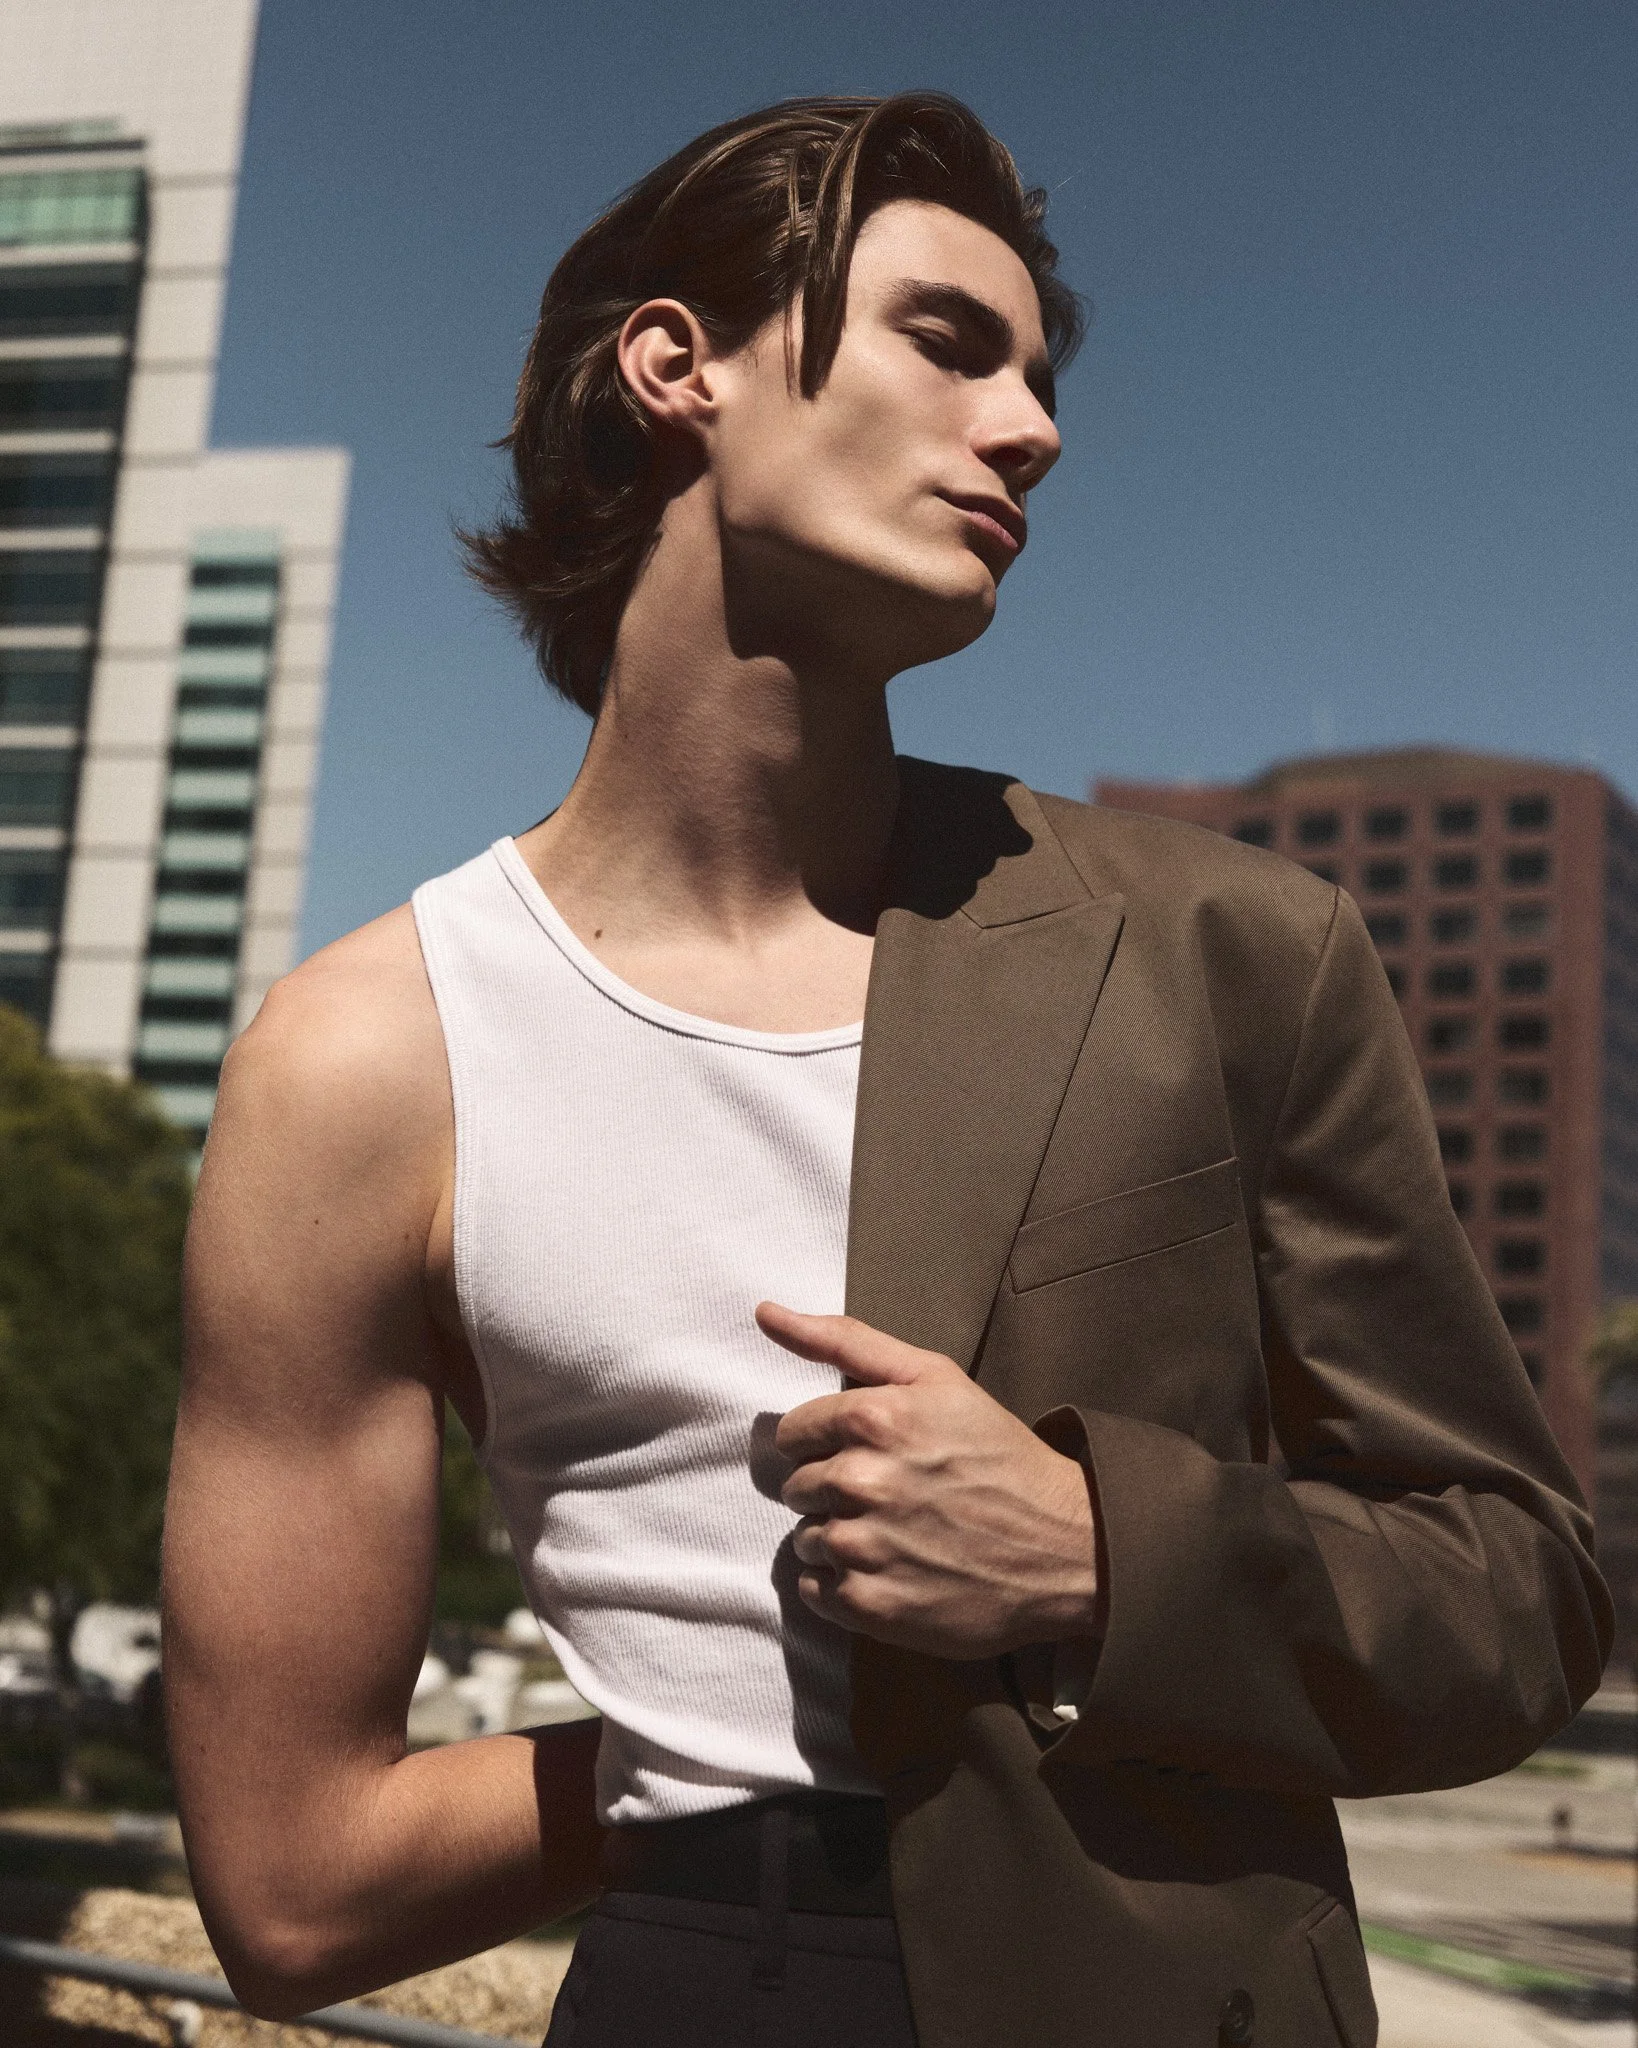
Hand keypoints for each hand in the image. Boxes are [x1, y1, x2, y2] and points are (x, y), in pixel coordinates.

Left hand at [759, 1303, 1099, 1659]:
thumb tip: (763, 1312)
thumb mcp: (933, 1377)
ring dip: (838, 1539)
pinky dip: (843, 1586)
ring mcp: (866, 1548)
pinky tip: (890, 1572)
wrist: (1066, 1546)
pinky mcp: (872, 1607)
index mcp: (873, 1417)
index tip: (866, 1454)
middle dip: (833, 1490)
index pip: (794, 1433)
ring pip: (805, 1540)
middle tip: (891, 1496)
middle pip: (796, 1487)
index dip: (826, 1443)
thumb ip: (844, 1340)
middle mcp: (862, 1481)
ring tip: (896, 1536)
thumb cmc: (997, 1454)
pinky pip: (815, 1592)